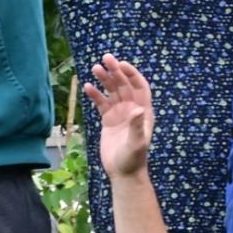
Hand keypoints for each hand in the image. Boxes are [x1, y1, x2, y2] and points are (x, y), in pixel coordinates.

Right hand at [83, 55, 154, 178]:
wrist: (123, 173)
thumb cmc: (133, 159)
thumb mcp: (136, 143)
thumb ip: (136, 126)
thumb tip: (136, 109)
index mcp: (143, 112)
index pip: (139, 87)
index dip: (132, 74)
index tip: (121, 64)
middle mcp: (133, 110)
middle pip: (124, 85)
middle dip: (116, 71)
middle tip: (105, 58)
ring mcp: (120, 114)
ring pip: (112, 92)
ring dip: (105, 80)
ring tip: (95, 68)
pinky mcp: (108, 121)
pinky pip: (102, 103)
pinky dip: (96, 95)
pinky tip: (88, 86)